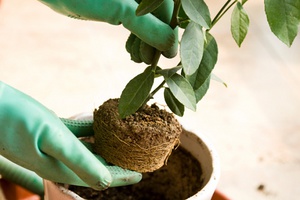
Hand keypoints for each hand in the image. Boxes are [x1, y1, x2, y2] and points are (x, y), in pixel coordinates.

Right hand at [0, 81, 141, 190]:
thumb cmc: (16, 119)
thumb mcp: (52, 139)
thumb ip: (79, 160)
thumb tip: (105, 182)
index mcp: (60, 167)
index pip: (98, 177)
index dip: (120, 176)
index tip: (140, 173)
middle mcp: (59, 159)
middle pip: (96, 165)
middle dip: (116, 163)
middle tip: (136, 158)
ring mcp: (54, 146)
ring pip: (88, 149)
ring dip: (106, 147)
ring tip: (124, 143)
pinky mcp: (51, 132)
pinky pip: (78, 133)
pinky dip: (92, 129)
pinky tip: (103, 122)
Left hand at [37, 0, 177, 61]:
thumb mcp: (120, 10)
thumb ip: (148, 27)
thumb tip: (171, 48)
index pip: (169, 12)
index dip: (170, 35)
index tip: (169, 57)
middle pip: (160, 20)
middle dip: (155, 42)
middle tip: (146, 62)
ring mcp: (133, 1)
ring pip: (149, 25)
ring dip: (145, 44)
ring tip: (135, 58)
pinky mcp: (122, 7)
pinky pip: (137, 25)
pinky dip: (136, 39)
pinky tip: (131, 51)